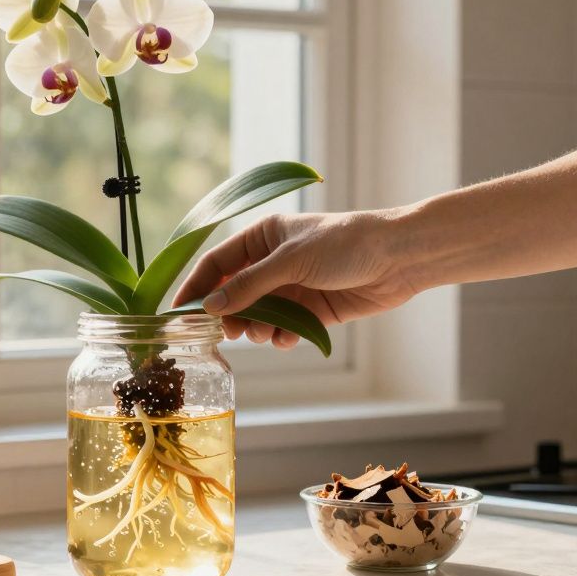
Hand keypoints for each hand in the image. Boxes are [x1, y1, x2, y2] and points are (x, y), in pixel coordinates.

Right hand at [173, 211, 423, 348]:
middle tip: (228, 333)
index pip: (216, 263)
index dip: (196, 286)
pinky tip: (289, 338)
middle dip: (230, 315)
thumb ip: (249, 285)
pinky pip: (283, 328)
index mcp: (262, 237)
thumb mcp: (291, 261)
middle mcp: (273, 261)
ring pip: (257, 315)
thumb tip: (210, 307)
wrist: (399, 258)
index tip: (177, 313)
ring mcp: (292, 287)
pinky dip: (281, 337)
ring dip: (257, 328)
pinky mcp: (312, 310)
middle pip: (233, 293)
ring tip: (266, 333)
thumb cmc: (346, 244)